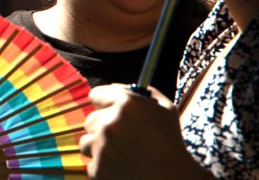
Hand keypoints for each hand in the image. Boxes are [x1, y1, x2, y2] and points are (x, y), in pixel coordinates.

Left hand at [79, 84, 208, 179]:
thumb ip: (139, 92)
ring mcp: (102, 146)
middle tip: (120, 138)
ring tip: (121, 154)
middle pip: (90, 120)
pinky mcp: (98, 167)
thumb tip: (114, 87)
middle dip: (101, 128)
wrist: (172, 178)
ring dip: (98, 147)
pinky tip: (122, 168)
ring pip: (86, 142)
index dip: (102, 104)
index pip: (95, 95)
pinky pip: (92, 163)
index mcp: (126, 103)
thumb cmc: (170, 142)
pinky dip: (103, 167)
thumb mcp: (164, 108)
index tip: (107, 111)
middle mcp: (110, 121)